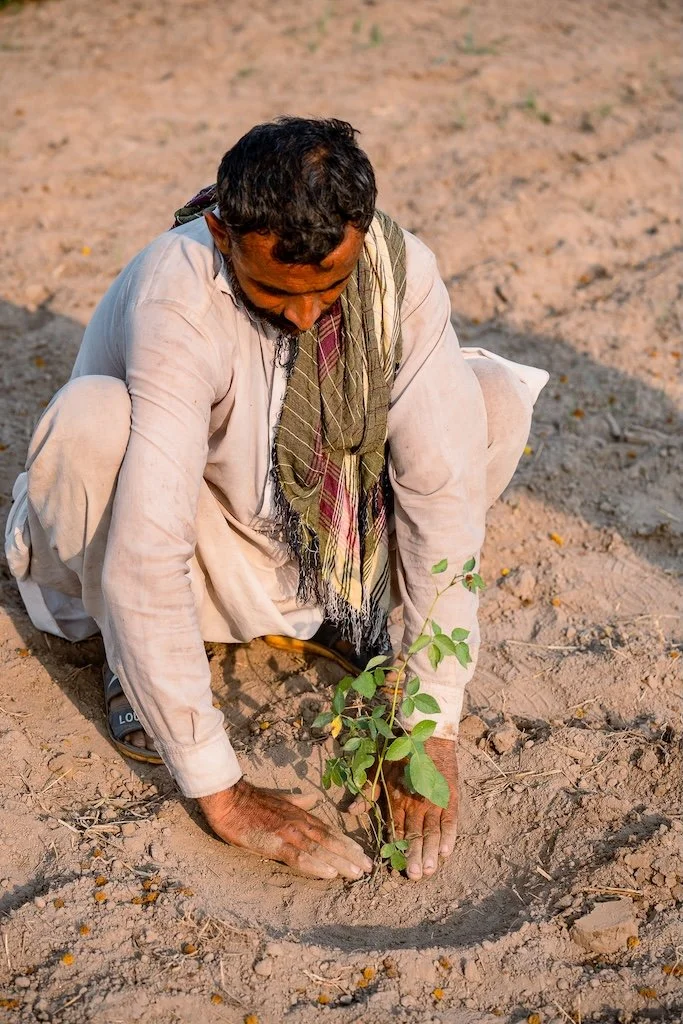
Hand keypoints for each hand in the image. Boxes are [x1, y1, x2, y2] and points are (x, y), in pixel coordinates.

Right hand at [197, 779, 372, 880]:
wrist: (229, 798)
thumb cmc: (250, 801)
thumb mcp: (279, 798)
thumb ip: (297, 801)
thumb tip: (312, 799)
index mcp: (300, 816)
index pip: (329, 831)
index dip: (347, 843)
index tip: (362, 854)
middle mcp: (299, 824)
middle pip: (330, 842)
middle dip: (351, 855)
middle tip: (368, 869)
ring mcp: (288, 833)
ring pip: (320, 850)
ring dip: (341, 862)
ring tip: (357, 873)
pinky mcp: (275, 843)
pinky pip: (299, 856)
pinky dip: (316, 865)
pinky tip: (329, 873)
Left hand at [349, 736, 458, 880]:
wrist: (426, 735)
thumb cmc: (398, 753)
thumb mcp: (378, 771)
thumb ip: (366, 793)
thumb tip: (350, 811)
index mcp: (396, 802)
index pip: (396, 832)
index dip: (397, 850)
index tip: (396, 868)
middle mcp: (415, 806)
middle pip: (416, 836)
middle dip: (416, 858)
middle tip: (415, 876)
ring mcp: (433, 802)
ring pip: (433, 833)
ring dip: (432, 852)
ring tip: (431, 870)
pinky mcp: (449, 797)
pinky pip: (450, 820)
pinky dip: (449, 836)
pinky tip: (447, 851)